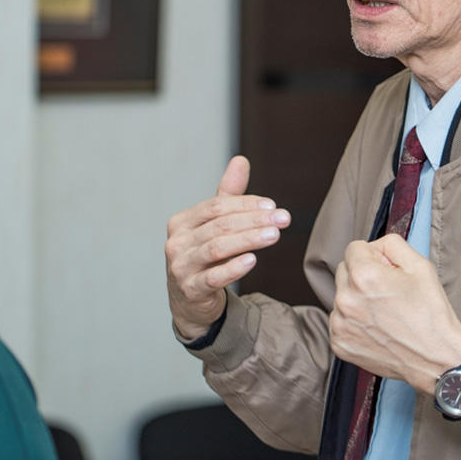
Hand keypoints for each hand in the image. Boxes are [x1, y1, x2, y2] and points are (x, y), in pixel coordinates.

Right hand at [165, 156, 290, 340]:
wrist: (190, 301)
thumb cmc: (204, 257)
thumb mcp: (214, 226)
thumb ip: (228, 195)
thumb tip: (241, 160)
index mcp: (182, 222)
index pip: (216, 207)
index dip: (246, 204)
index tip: (273, 206)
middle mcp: (177, 243)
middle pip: (219, 226)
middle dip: (254, 221)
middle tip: (283, 219)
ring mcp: (181, 267)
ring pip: (217, 248)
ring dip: (248, 240)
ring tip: (274, 236)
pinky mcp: (190, 290)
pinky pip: (213, 277)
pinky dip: (233, 268)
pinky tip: (252, 260)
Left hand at [329, 234, 460, 394]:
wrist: (436, 359)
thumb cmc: (431, 314)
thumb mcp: (420, 265)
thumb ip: (392, 244)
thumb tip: (375, 247)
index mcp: (364, 276)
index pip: (354, 248)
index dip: (375, 256)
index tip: (387, 271)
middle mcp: (346, 299)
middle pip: (345, 270)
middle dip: (362, 275)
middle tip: (388, 292)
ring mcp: (340, 324)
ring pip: (341, 296)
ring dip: (357, 299)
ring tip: (384, 313)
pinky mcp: (340, 343)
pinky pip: (340, 320)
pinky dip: (354, 322)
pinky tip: (376, 328)